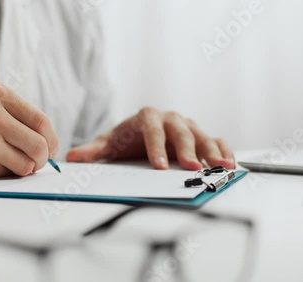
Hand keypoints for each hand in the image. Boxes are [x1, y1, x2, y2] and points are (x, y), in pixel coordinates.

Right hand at [0, 81, 58, 178]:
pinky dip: (4, 172)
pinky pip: (6, 173)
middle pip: (39, 144)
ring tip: (11, 162)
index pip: (41, 121)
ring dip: (25, 168)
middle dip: (43, 158)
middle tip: (38, 162)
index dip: (52, 139)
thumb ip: (15, 114)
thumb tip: (49, 144)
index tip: (51, 148)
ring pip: (27, 164)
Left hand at [66, 107, 234, 169]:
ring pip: (201, 134)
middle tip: (191, 168)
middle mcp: (169, 118)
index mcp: (146, 117)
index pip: (152, 129)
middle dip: (187, 151)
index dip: (156, 147)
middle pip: (180, 131)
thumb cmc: (124, 139)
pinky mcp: (199, 135)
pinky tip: (230, 164)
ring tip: (221, 167)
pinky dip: (223, 150)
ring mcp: (186, 126)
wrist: (138, 133)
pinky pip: (214, 139)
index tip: (158, 166)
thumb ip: (92, 151)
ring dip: (211, 151)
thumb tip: (72, 156)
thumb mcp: (107, 145)